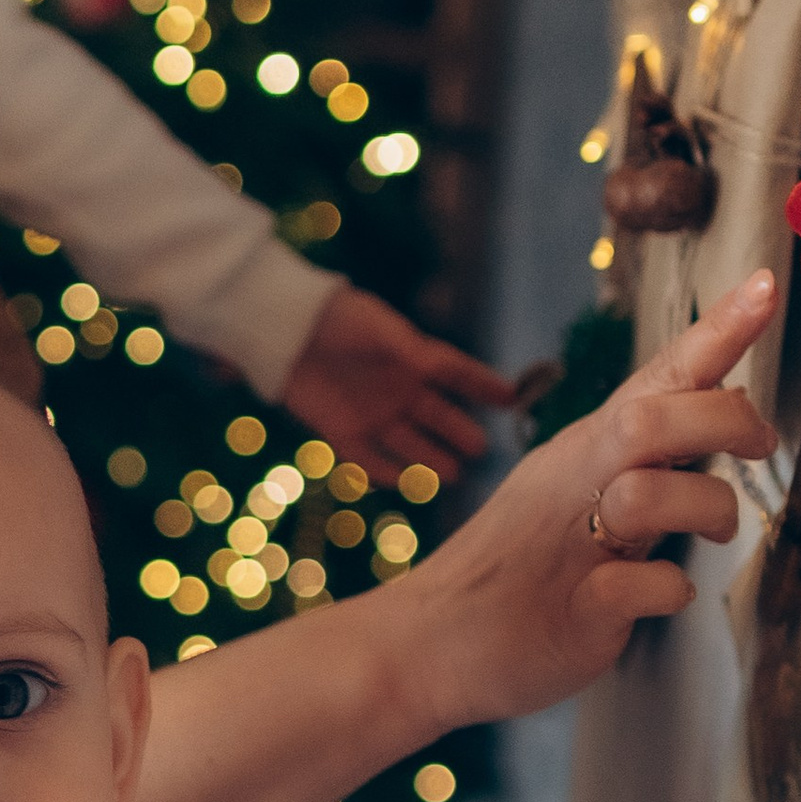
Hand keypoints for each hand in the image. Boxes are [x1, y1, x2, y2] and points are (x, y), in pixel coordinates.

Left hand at [277, 286, 513, 483]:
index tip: (513, 398)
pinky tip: (404, 483)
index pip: (456, 373)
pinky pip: (367, 458)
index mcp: (412, 357)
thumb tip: (434, 367)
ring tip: (454, 475)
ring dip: (429, 460)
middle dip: (458, 432)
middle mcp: (397, 388)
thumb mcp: (378, 329)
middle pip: (436, 415)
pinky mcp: (340, 430)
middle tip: (482, 449)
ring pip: (407, 443)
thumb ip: (407, 351)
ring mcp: (370, 411)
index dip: (483, 384)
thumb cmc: (337, 318)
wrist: (287, 330)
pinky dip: (385, 471)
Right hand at [388, 271, 778, 735]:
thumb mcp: (574, 494)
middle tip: (761, 444)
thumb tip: (723, 418)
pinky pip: (645, 587)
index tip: (765, 285)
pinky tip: (665, 595)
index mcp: (585, 451)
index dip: (716, 331)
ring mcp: (573, 546)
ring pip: (651, 497)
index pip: (657, 376)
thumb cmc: (514, 571)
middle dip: (724, 419)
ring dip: (707, 509)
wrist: (425, 647)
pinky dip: (670, 591)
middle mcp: (578, 484)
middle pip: (653, 419)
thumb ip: (642, 459)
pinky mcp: (577, 611)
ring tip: (713, 532)